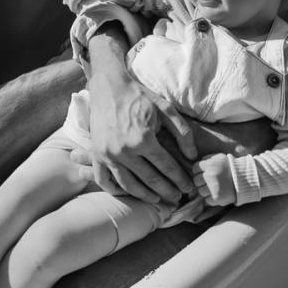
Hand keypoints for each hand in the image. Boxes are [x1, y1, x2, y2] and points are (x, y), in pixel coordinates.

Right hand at [82, 29, 196, 203]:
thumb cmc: (139, 97)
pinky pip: (104, 180)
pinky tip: (128, 192)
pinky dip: (115, 190)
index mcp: (144, 139)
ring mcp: (108, 154)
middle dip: (167, 191)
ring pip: (129, 185)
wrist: (109, 87)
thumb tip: (192, 156)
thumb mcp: (165, 108)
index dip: (180, 179)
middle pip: (150, 180)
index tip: (188, 188)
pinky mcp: (96, 154)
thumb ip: (182, 132)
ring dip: (145, 196)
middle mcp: (125, 151)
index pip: (167, 167)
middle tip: (177, 198)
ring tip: (157, 200)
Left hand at [192, 153, 236, 206]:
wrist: (246, 179)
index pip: (195, 168)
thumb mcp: (219, 157)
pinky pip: (207, 200)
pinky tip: (217, 194)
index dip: (198, 171)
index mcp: (209, 164)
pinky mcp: (216, 198)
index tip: (204, 173)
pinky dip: (211, 199)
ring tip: (214, 188)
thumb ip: (207, 159)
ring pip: (200, 191)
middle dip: (201, 181)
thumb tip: (197, 165)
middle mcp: (209, 176)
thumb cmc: (232, 167)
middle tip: (209, 181)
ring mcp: (212, 187)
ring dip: (205, 190)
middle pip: (196, 180)